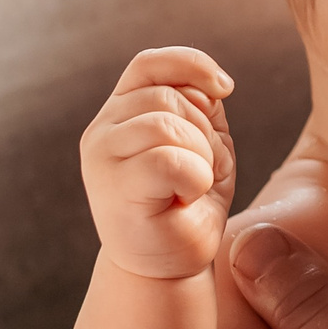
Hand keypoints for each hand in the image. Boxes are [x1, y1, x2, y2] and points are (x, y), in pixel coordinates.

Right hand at [80, 47, 235, 280]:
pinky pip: (170, 159)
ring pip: (167, 125)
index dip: (191, 64)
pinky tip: (184, 199)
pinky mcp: (112, 186)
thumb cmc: (187, 205)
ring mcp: (101, 156)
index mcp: (121, 112)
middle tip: (204, 171)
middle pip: (167, 96)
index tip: (225, 88)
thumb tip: (212, 85)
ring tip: (192, 187)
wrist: (169, 264)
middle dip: (204, 131)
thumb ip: (201, 108)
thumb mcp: (203, 146)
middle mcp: (103, 129)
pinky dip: (194, 178)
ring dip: (200, 157)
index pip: (149, 64)